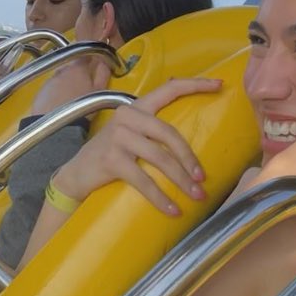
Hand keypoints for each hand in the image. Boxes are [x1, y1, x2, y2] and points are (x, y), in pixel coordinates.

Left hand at [30, 58, 112, 116]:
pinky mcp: (41, 91)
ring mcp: (50, 80)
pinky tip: (60, 103)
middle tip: (84, 85)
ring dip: (66, 82)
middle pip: (71, 65)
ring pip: (61, 76)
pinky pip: (51, 87)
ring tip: (72, 97)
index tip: (95, 63)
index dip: (90, 57)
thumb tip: (105, 61)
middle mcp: (62, 70)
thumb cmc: (83, 107)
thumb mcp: (99, 91)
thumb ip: (103, 74)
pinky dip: (56, 91)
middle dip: (77, 72)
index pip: (85, 54)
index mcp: (78, 67)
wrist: (56, 125)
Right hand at [50, 77, 222, 214]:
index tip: (220, 85)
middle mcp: (127, 117)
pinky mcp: (112, 160)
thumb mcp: (129, 134)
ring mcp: (118, 138)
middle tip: (203, 179)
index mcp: (137, 107)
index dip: (195, 85)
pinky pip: (144, 181)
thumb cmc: (110, 155)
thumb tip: (189, 132)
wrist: (76, 175)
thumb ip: (152, 128)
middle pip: (169, 134)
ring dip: (181, 181)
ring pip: (160, 158)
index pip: (169, 89)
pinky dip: (161, 198)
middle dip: (190, 158)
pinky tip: (173, 210)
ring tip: (196, 196)